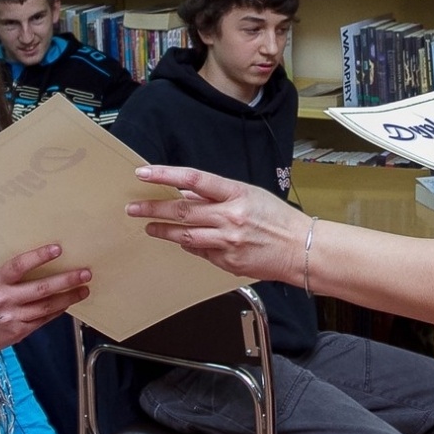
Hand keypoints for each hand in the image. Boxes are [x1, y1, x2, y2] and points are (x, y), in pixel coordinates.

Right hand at [0, 244, 90, 351]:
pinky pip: (44, 319)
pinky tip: (67, 303)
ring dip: (68, 297)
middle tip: (84, 274)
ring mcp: (13, 317)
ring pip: (47, 306)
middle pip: (41, 289)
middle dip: (66, 281)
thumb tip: (39, 263)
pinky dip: (57, 310)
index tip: (57, 249)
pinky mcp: (20, 331)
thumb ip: (11, 275)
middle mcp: (5, 300)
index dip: (39, 257)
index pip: (19, 266)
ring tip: (83, 289)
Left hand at [127, 166, 304, 282]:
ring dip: (163, 230)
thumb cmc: (278, 219)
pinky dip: (188, 244)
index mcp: (236, 193)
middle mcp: (229, 217)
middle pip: (182, 210)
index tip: (145, 173)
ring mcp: (227, 241)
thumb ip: (217, 193)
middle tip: (134, 208)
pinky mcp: (227, 260)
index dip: (166, 175)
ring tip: (148, 226)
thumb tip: (187, 192)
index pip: (194, 179)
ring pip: (185, 235)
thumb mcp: (249, 194)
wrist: (299, 249)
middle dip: (153, 208)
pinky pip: (199, 251)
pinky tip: (180, 240)